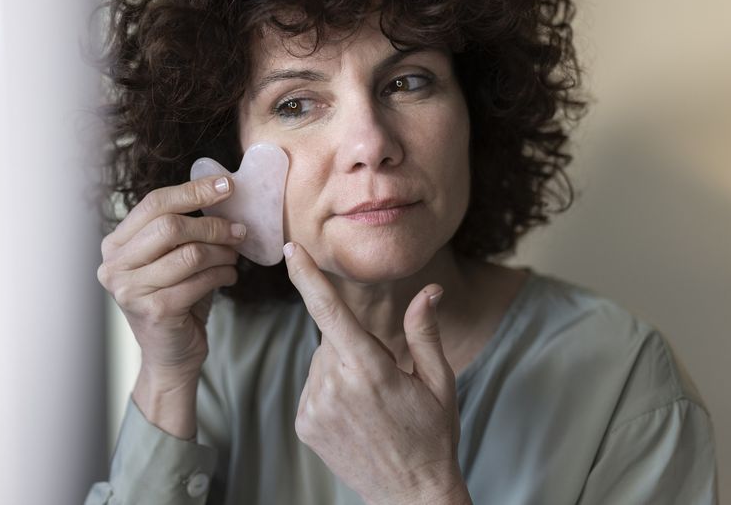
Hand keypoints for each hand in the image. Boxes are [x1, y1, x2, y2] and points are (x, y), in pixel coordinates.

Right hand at [97, 176, 244, 414]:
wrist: (170, 355)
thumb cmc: (175, 298)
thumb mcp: (171, 259)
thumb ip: (184, 229)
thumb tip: (222, 190)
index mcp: (115, 245)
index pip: (154, 203)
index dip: (193, 191)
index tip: (227, 185)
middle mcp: (115, 266)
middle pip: (171, 227)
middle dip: (213, 225)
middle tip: (239, 231)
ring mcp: (130, 290)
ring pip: (189, 254)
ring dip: (222, 252)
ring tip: (233, 257)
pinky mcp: (154, 311)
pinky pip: (200, 280)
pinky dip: (223, 275)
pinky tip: (229, 277)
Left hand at [283, 242, 470, 504]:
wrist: (409, 494)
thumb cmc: (432, 435)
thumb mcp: (439, 382)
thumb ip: (425, 333)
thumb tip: (428, 291)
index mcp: (370, 368)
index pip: (330, 311)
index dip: (307, 277)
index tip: (290, 249)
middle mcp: (335, 385)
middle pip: (332, 338)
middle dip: (354, 345)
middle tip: (384, 378)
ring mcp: (315, 407)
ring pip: (321, 362)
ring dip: (341, 369)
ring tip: (371, 404)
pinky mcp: (304, 424)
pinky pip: (313, 388)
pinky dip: (329, 391)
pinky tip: (355, 416)